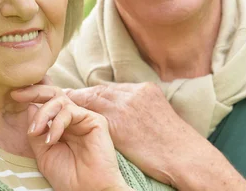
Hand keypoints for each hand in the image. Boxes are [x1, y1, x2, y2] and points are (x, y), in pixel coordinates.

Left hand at [10, 85, 130, 190]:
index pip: (47, 102)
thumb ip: (37, 131)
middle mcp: (73, 118)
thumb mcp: (43, 153)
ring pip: (60, 101)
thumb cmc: (68, 177)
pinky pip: (70, 111)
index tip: (13, 96)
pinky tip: (51, 139)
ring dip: (43, 114)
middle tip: (17, 96)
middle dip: (34, 91)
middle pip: (54, 94)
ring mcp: (84, 118)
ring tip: (34, 132)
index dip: (32, 96)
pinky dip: (57, 123)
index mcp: (61, 125)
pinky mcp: (95, 120)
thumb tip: (30, 107)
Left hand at [65, 82, 245, 190]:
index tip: (80, 97)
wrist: (186, 156)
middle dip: (81, 94)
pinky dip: (79, 113)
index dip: (94, 94)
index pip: (112, 88)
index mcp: (146, 90)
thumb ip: (140, 110)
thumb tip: (124, 116)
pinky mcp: (120, 120)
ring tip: (59, 105)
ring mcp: (127, 104)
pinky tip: (67, 117)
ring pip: (93, 98)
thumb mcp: (159, 117)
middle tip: (62, 96)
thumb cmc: (174, 146)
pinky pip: (93, 113)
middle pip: (100, 90)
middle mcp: (135, 92)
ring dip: (75, 101)